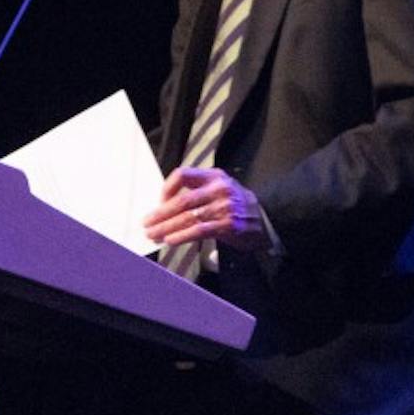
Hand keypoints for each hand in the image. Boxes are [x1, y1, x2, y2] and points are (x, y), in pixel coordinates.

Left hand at [144, 167, 272, 253]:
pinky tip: (170, 240)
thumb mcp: (220, 188)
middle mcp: (218, 188)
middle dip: (161, 214)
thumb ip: (197, 191)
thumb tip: (165, 206)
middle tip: (147, 223)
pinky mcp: (228, 225)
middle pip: (182, 200)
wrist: (266, 219)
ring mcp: (224, 206)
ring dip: (167, 227)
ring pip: (188, 217)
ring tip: (154, 234)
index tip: (158, 202)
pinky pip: (199, 230)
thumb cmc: (238, 205)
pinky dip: (182, 236)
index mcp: (213, 176)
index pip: (183, 175)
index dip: (166, 188)